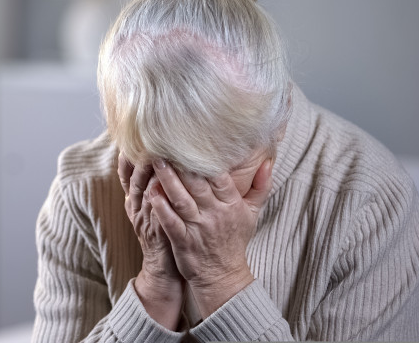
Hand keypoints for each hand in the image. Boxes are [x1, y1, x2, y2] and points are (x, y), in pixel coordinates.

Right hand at [118, 153, 184, 329]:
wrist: (162, 268)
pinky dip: (161, 201)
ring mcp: (145, 221)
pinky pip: (158, 214)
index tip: (129, 139)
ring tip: (153, 159)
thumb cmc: (164, 232)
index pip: (127, 175)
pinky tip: (165, 189)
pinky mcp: (157, 233)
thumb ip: (155, 185)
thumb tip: (161, 160)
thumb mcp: (154, 207)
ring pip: (145, 194)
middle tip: (144, 142)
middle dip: (139, 161)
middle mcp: (136, 208)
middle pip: (135, 180)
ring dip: (148, 177)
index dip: (127, 158)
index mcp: (135, 201)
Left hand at [148, 158, 272, 317]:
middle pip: (197, 185)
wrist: (223, 275)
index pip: (220, 177)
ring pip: (181, 200)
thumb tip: (267, 161)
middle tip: (166, 145)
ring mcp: (198, 228)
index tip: (191, 142)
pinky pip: (170, 221)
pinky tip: (151, 192)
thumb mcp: (252, 213)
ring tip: (156, 162)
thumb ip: (261, 186)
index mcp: (232, 205)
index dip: (205, 160)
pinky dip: (160, 207)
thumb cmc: (234, 240)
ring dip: (168, 180)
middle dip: (182, 165)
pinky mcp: (182, 241)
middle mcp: (215, 214)